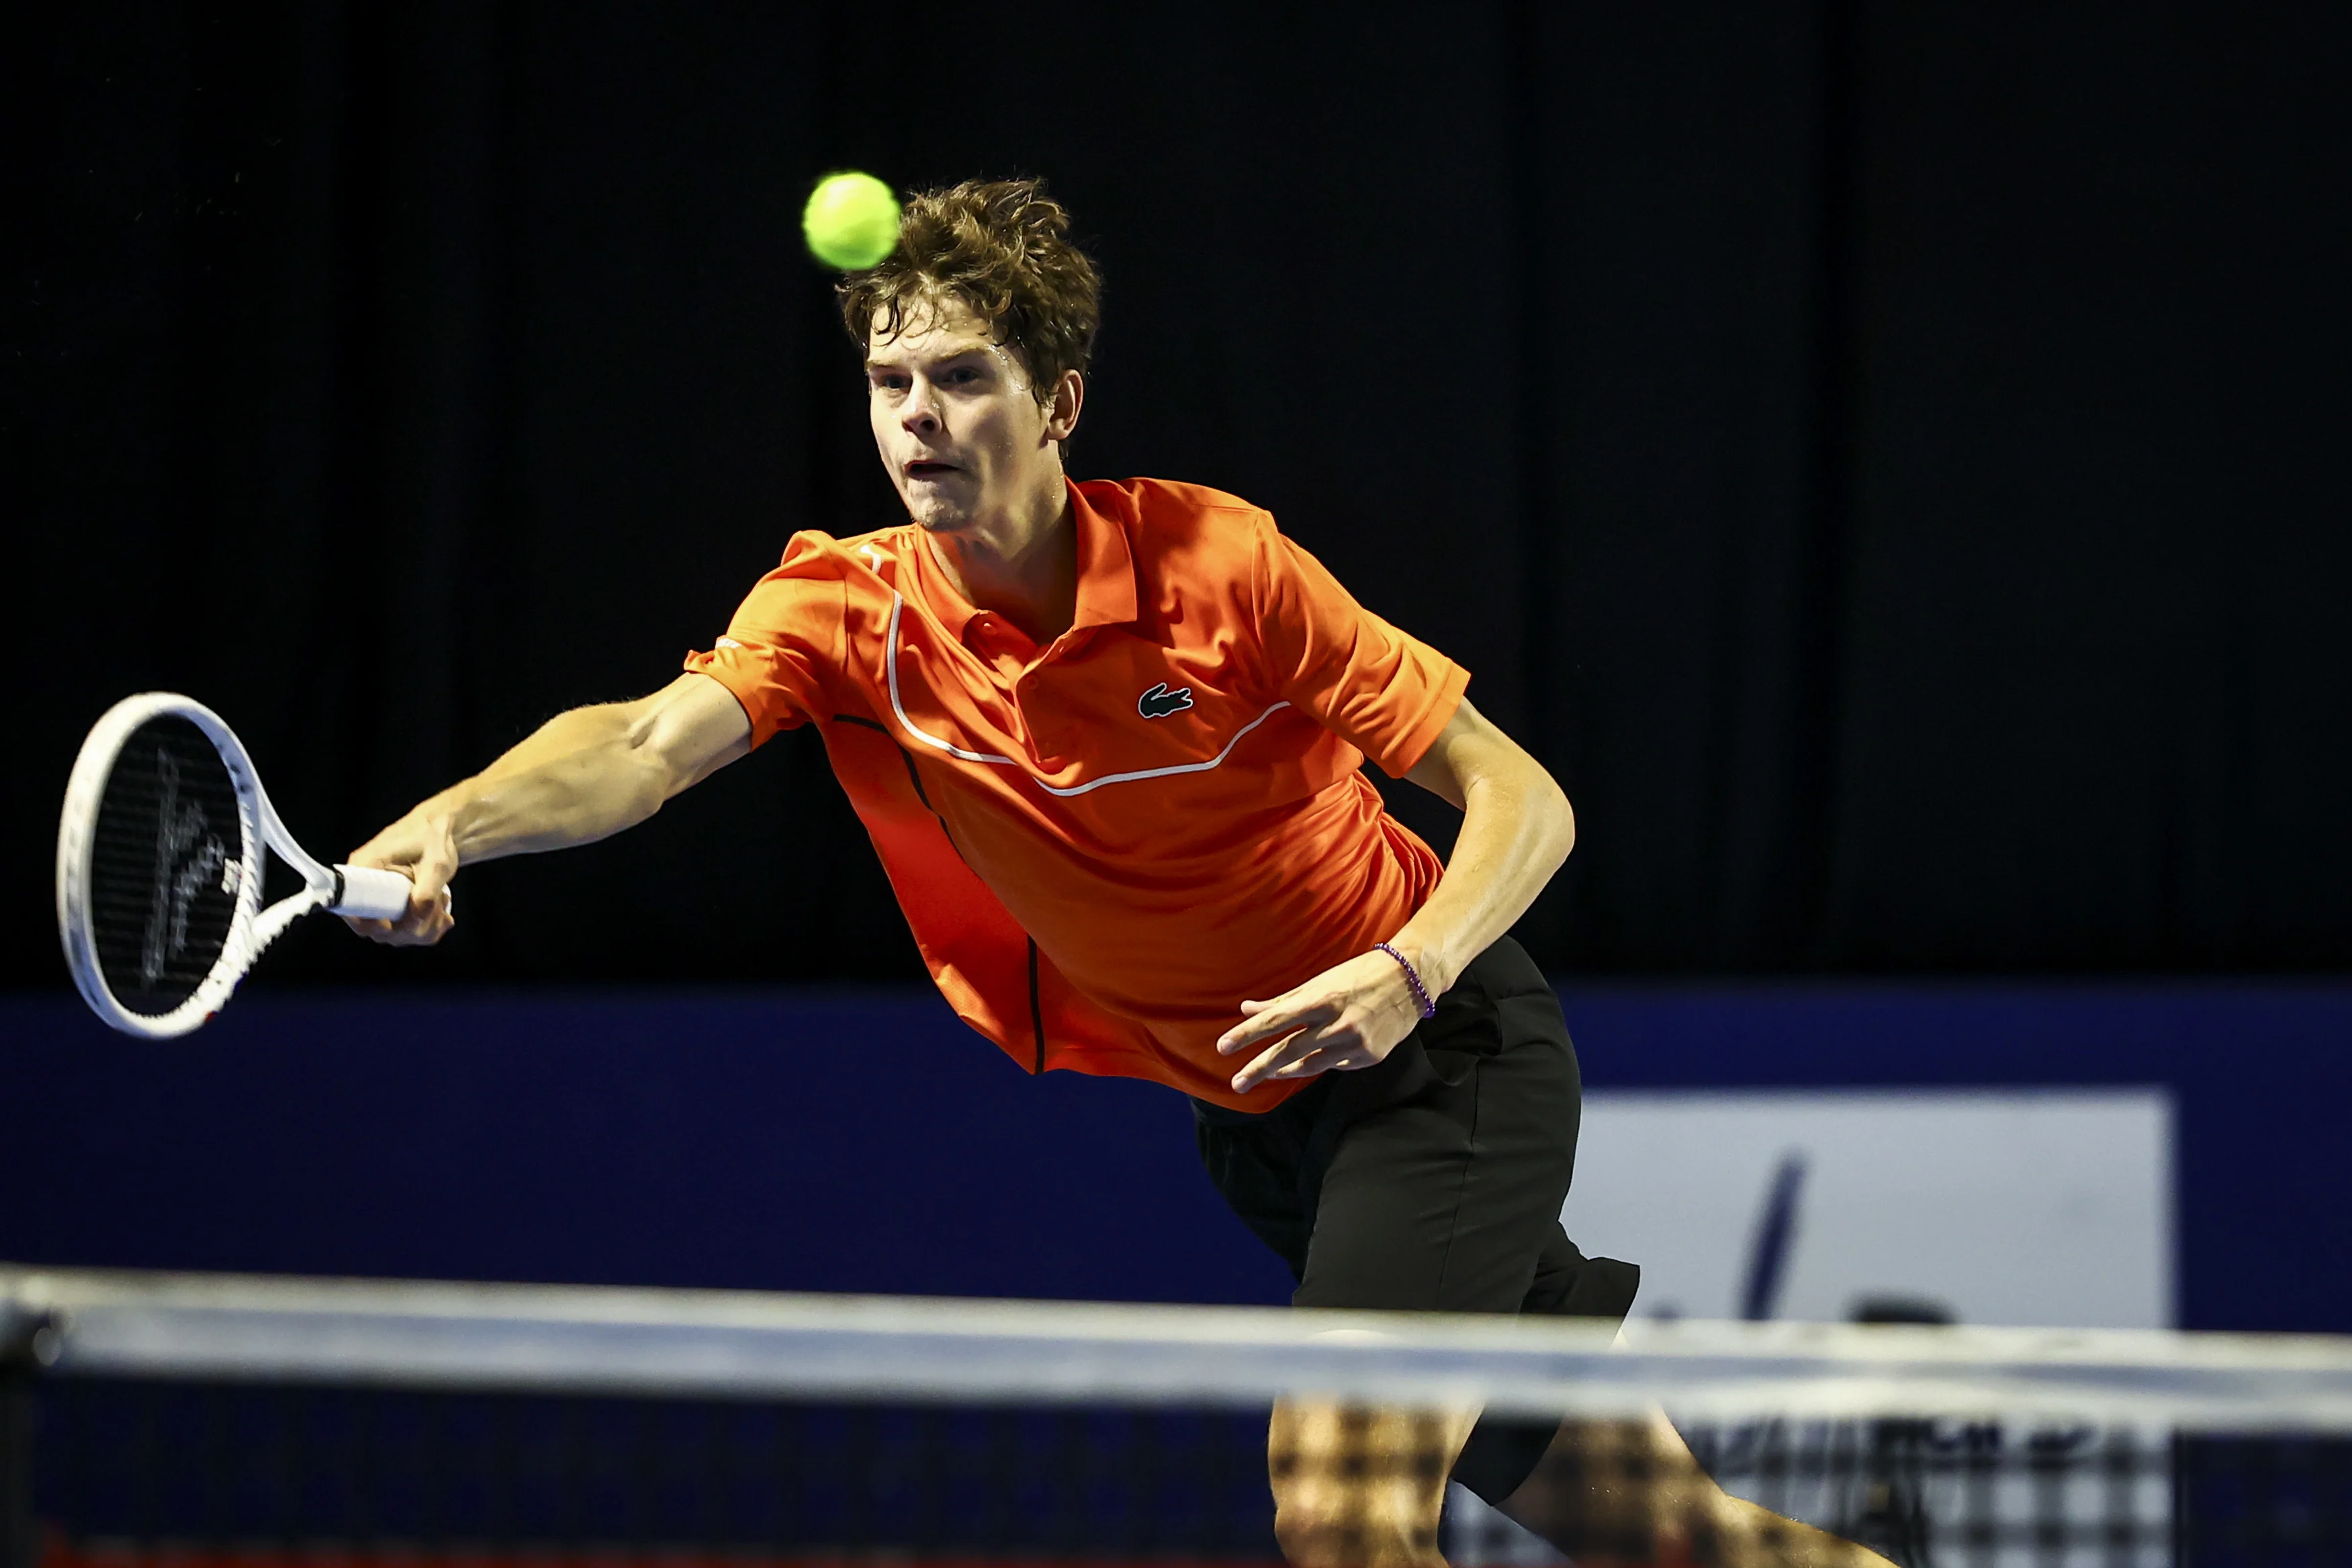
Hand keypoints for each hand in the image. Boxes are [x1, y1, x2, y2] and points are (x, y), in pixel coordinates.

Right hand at [341, 806, 458, 945]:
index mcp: (365, 866)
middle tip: (438, 909)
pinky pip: (401, 929)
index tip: (394, 926)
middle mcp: (364, 884)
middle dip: (410, 928)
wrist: (439, 831)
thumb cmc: (433, 838)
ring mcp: (376, 897)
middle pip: (374, 926)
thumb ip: (427, 890)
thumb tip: (418, 917)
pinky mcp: (389, 905)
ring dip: (422, 929)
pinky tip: (442, 916)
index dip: (370, 924)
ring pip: (391, 932)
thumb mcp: (436, 863)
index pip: (350, 905)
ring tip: (442, 905)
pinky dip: (424, 929)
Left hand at [1215, 948, 1430, 1094]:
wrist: (1411, 981)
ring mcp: (1355, 1044)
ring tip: (1267, 1073)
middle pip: (1288, 1051)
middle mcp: (1337, 1024)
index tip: (1222, 1047)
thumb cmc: (1360, 975)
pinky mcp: (1369, 1057)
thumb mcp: (1320, 982)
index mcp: (1322, 1000)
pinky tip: (1317, 1056)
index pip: (1275, 1021)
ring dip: (1285, 1071)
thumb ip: (1284, 1000)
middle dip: (1258, 1068)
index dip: (1246, 1035)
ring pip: (1310, 1066)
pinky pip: (1335, 1065)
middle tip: (1236, 1083)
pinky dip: (1322, 1061)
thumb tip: (1248, 1008)